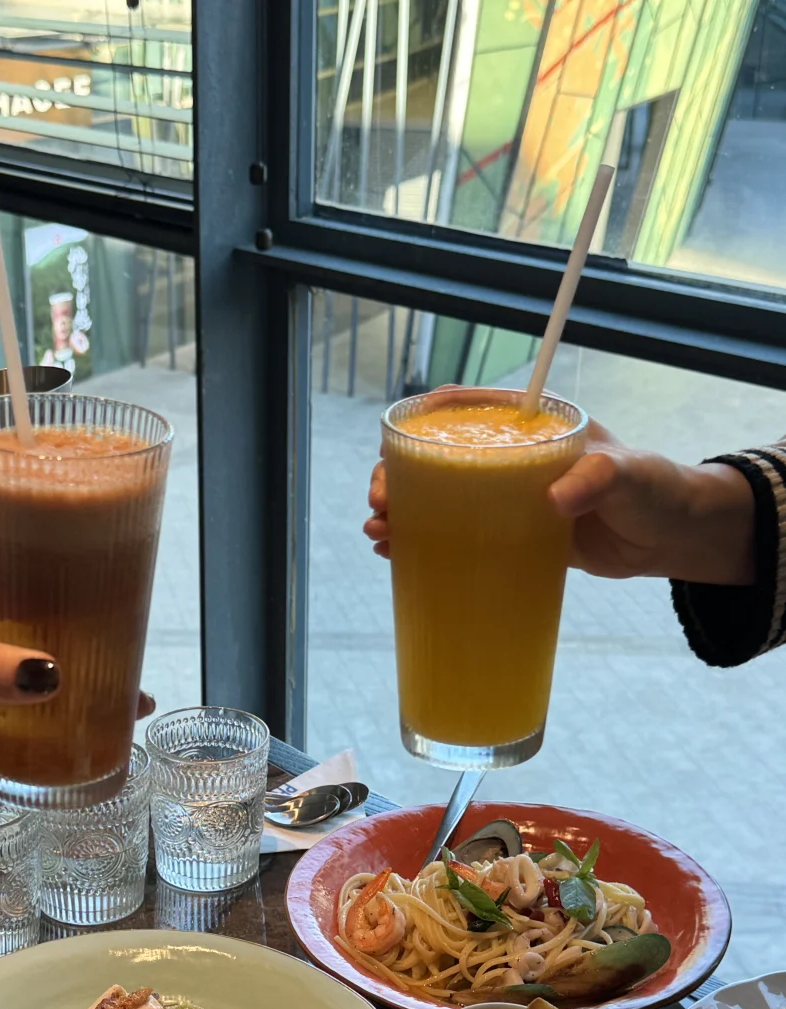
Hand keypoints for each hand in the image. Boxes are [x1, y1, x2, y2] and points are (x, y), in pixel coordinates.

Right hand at [365, 420, 754, 585]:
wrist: (675, 539)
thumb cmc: (656, 491)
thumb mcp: (629, 475)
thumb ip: (597, 478)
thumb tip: (556, 498)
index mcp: (534, 427)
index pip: (468, 408)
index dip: (424, 419)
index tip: (393, 441)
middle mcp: (512, 458)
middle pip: (439, 457)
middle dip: (397, 475)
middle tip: (381, 500)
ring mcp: (508, 498)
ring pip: (440, 498)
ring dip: (402, 511)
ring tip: (379, 530)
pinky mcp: (512, 535)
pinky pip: (459, 534)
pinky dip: (425, 542)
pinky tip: (397, 553)